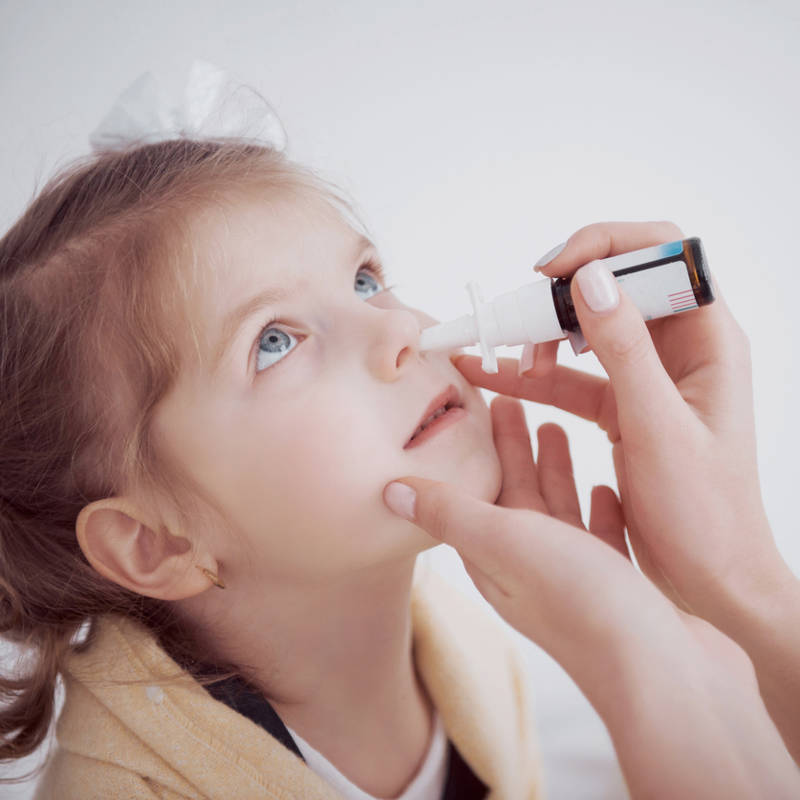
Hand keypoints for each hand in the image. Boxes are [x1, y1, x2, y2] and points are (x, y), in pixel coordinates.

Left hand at [385, 396, 749, 684]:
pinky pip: (601, 533)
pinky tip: (605, 484)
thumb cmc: (582, 603)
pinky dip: (598, 506)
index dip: (474, 452)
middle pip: (517, 495)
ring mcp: (577, 578)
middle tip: (510, 400)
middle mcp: (531, 569)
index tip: (472, 407)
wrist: (667, 676)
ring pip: (558, 510)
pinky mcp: (620, 586)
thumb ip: (450, 513)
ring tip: (554, 425)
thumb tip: (387, 491)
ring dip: (553, 470)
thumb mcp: (506, 544)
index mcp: (497, 558)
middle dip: (511, 449)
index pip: (477, 492)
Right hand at [452, 221, 791, 623]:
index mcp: (709, 339)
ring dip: (542, 338)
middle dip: (560, 297)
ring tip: (507, 359)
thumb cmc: (705, 512)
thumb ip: (625, 350)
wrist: (710, 578)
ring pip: (586, 332)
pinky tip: (496, 378)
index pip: (662, 252)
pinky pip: (572, 378)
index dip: (606, 247)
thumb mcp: (659, 427)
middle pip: (614, 289)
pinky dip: (534, 377)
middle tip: (516, 319)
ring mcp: (649, 377)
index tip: (555, 272)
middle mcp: (681, 348)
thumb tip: (592, 279)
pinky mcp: (623, 407)